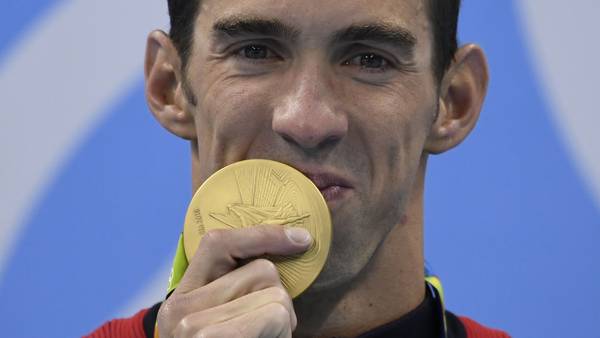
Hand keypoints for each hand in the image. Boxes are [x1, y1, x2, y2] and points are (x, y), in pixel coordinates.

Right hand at [157, 225, 312, 337]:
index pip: (219, 243)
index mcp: (183, 293)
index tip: (300, 240)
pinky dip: (282, 329)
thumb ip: (236, 287)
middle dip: (278, 297)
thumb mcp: (219, 316)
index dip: (263, 235)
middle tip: (265, 327)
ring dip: (284, 318)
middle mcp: (180, 308)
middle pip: (262, 271)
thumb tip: (293, 242)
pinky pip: (273, 314)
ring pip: (275, 294)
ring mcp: (194, 328)